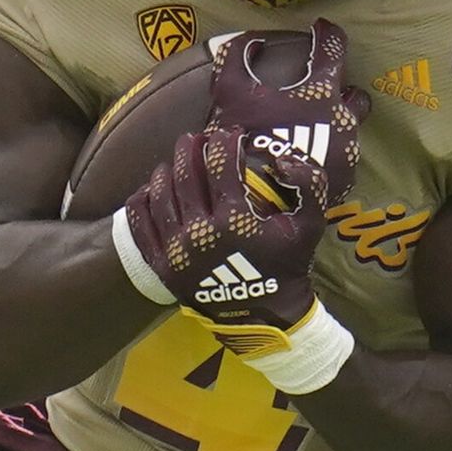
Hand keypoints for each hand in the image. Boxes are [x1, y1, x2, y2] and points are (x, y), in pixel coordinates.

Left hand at [121, 120, 336, 349]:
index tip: (229, 134)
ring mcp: (177, 250)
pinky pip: (140, 225)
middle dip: (190, 149)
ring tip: (175, 160)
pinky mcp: (162, 265)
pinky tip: (150, 188)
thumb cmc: (287, 265)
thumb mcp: (311, 225)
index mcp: (235, 220)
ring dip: (166, 170)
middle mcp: (200, 233)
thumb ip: (309, 185)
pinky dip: (141, 201)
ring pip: (160, 196)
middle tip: (196, 138)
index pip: (221, 165)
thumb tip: (282, 158)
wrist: (265, 316)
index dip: (224, 142)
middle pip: (185, 175)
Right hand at [207, 19, 367, 206]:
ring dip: (335, 126)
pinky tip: (310, 160)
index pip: (334, 47)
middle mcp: (344, 118)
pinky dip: (328, 157)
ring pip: (350, 130)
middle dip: (342, 91)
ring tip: (312, 132)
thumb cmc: (244, 138)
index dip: (327, 33)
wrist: (257, 199)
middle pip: (355, 95)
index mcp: (323, 91)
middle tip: (322, 93)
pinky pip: (342, 162)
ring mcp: (347, 152)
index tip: (321, 29)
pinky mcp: (343, 181)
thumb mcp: (229, 91)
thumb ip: (237, 57)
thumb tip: (251, 40)